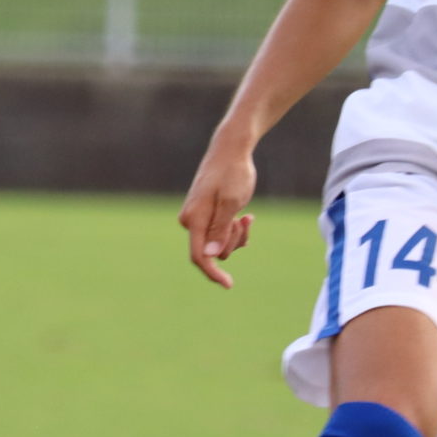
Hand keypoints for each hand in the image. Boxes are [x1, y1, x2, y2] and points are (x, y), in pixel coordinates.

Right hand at [178, 141, 256, 287]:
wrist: (230, 151)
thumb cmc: (232, 174)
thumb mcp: (231, 203)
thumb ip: (220, 230)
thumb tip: (211, 256)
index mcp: (193, 219)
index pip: (199, 256)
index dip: (213, 273)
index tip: (229, 285)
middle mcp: (191, 221)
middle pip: (213, 251)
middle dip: (233, 242)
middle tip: (245, 221)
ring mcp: (198, 218)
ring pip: (219, 244)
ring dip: (236, 236)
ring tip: (246, 217)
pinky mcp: (206, 216)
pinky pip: (220, 235)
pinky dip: (235, 230)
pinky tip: (245, 218)